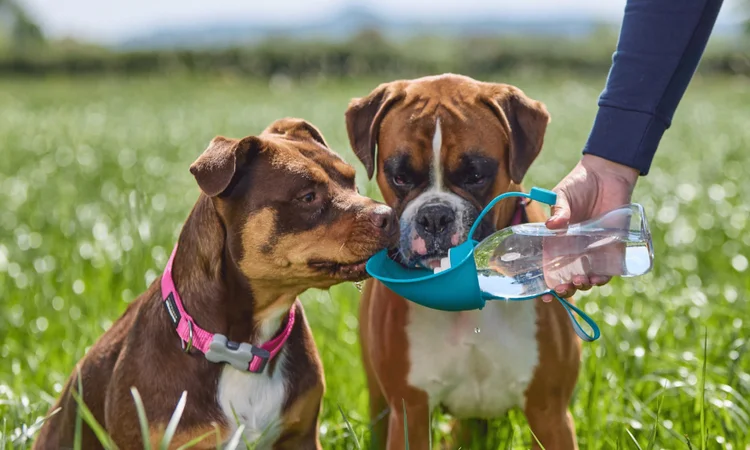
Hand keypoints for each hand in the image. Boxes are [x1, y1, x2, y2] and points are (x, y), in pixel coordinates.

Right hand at [541, 154, 638, 302]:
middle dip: (566, 288)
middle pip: (568, 277)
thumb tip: (553, 224)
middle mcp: (574, 250)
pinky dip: (603, 277)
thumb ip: (559, 209)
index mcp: (557, 241)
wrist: (607, 174)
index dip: (546, 282)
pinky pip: (609, 269)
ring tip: (581, 280)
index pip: (549, 266)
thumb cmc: (579, 184)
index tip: (545, 294)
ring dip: (583, 284)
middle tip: (564, 287)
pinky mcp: (613, 247)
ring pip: (588, 277)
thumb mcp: (563, 195)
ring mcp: (593, 250)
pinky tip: (598, 277)